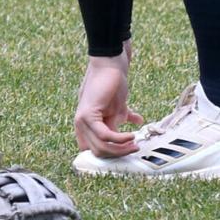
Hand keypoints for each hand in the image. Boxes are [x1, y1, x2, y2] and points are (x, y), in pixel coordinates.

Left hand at [74, 43, 143, 157]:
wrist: (110, 64)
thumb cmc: (113, 83)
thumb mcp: (118, 107)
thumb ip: (123, 119)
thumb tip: (137, 123)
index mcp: (86, 126)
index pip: (93, 150)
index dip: (110, 155)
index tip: (126, 152)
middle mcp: (81, 125)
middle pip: (98, 152)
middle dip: (118, 154)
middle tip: (134, 148)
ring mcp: (82, 121)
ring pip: (100, 147)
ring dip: (120, 149)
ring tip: (134, 144)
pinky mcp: (88, 115)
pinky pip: (104, 136)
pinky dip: (119, 139)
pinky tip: (131, 136)